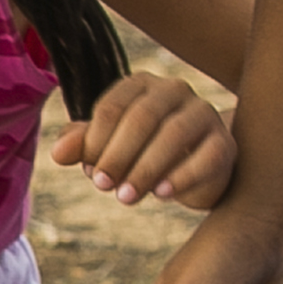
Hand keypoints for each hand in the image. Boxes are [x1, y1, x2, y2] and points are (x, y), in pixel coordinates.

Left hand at [49, 73, 235, 208]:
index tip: (88, 172)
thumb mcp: (109, 148)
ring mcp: (204, 113)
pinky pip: (207, 156)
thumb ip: (83, 146)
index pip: (113, 105)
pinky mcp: (225, 142)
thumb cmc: (142, 153)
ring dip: (145, 168)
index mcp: (141, 85)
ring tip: (126, 198)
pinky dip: (182, 176)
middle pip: (143, 116)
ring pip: (175, 134)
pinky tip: (162, 194)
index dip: (96, 140)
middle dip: (118, 154)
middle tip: (102, 186)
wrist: (196, 170)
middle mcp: (175, 90)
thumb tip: (57, 154)